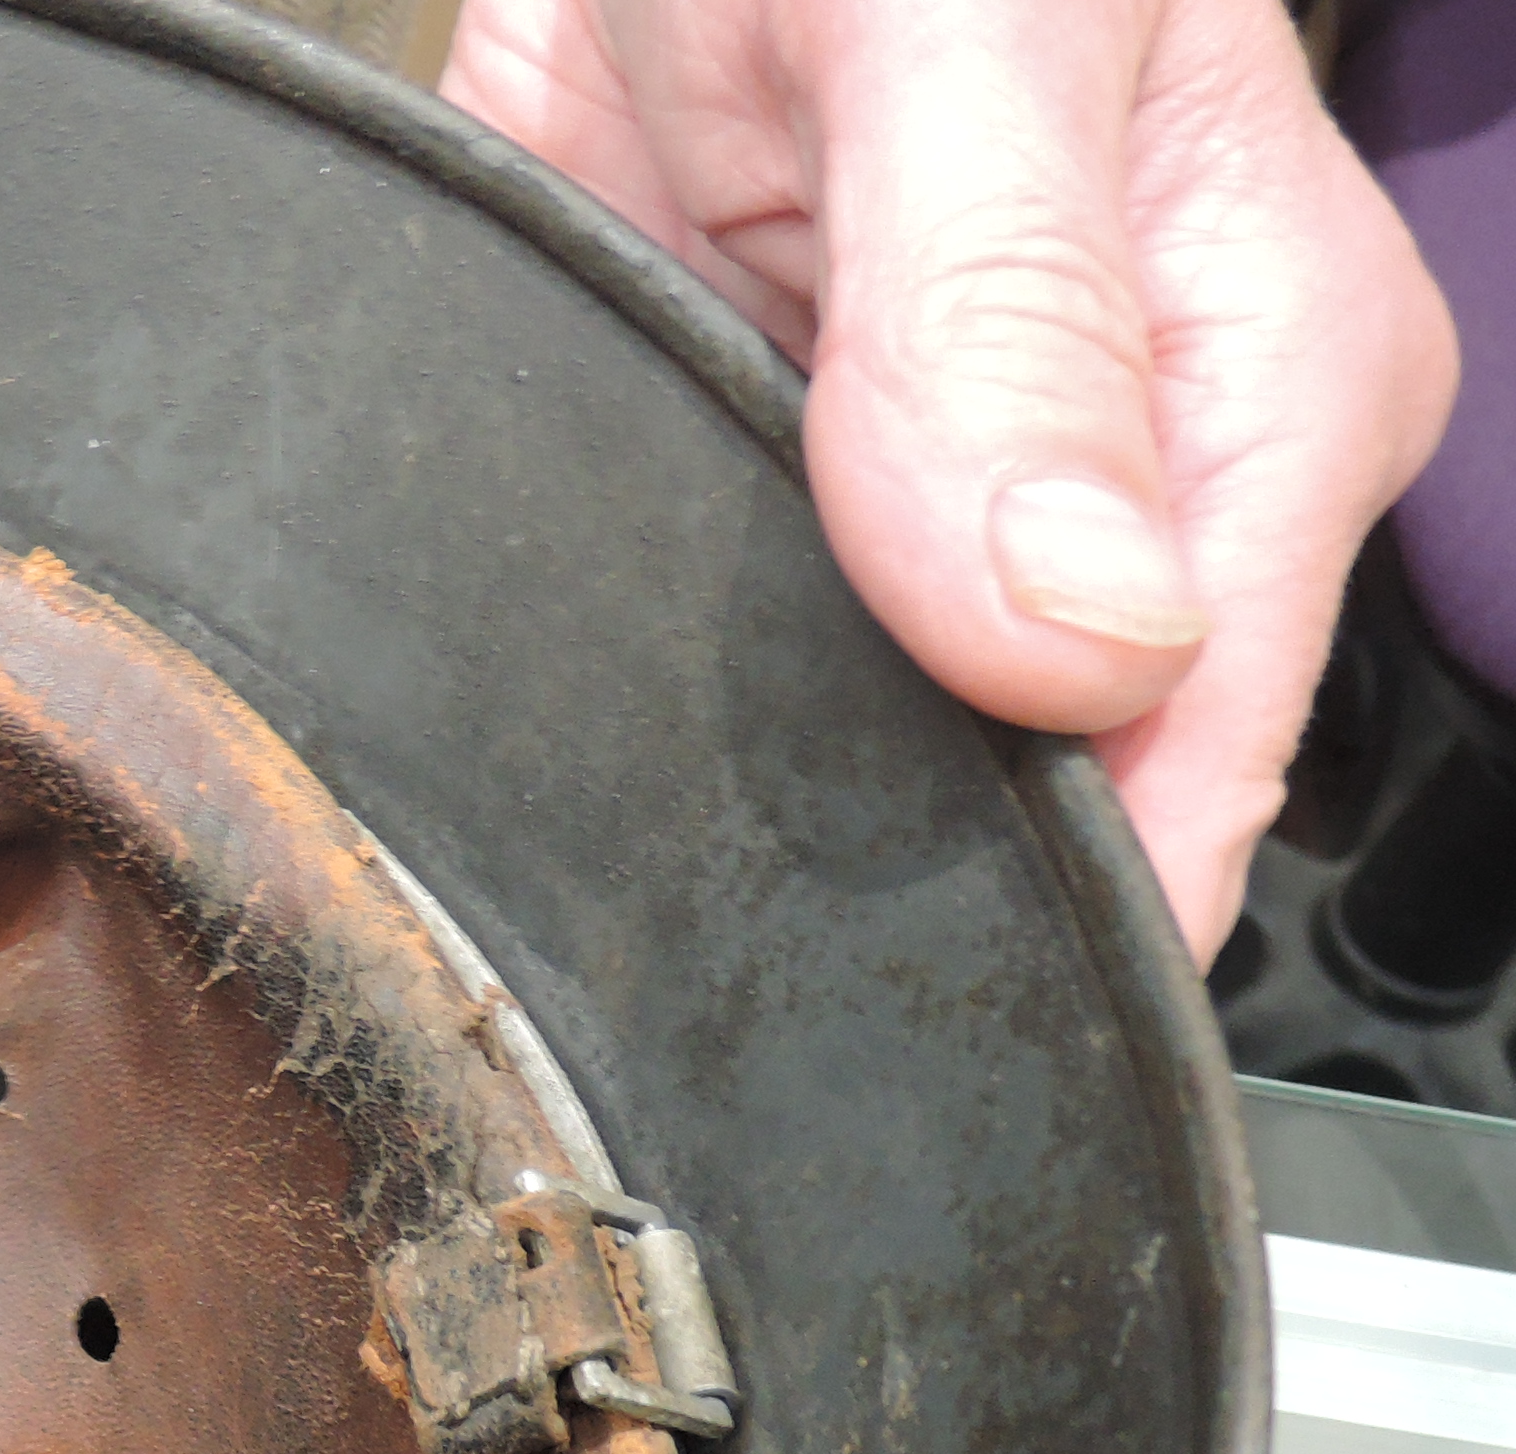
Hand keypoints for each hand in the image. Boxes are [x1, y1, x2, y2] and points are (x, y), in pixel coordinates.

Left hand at [443, 0, 1456, 959]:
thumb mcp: (978, 31)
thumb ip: (1017, 315)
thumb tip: (1081, 637)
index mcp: (1246, 401)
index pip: (1190, 771)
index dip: (1061, 918)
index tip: (898, 1002)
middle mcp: (1097, 477)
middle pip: (1013, 800)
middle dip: (873, 879)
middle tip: (701, 914)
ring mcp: (912, 491)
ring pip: (837, 749)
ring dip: (729, 785)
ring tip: (617, 783)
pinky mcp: (755, 470)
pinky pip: (692, 646)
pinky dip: (616, 664)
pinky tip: (562, 668)